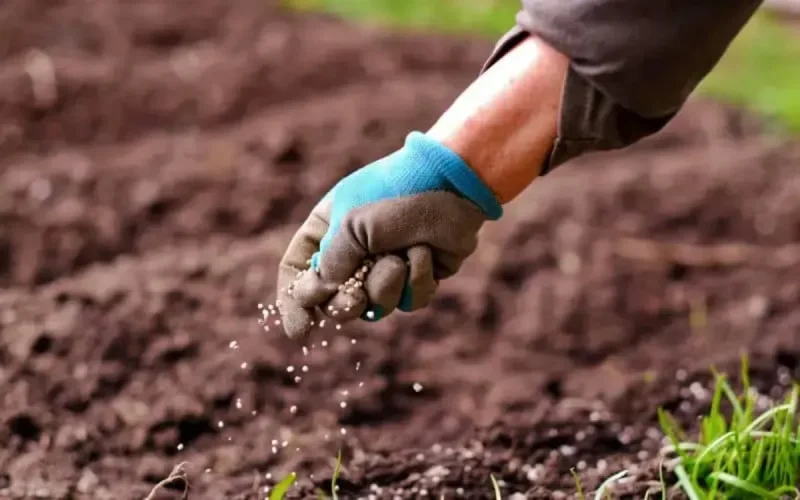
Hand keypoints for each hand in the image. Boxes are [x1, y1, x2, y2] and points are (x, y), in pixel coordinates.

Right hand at [276, 131, 501, 337]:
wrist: (453, 183)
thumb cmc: (396, 193)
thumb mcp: (351, 224)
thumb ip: (329, 264)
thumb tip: (320, 295)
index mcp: (327, 230)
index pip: (297, 272)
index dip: (295, 303)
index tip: (301, 330)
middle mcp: (354, 252)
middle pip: (334, 302)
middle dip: (345, 305)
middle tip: (355, 300)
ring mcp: (387, 266)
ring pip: (376, 307)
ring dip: (387, 286)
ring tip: (399, 257)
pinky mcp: (419, 277)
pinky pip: (410, 302)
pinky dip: (417, 280)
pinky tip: (426, 253)